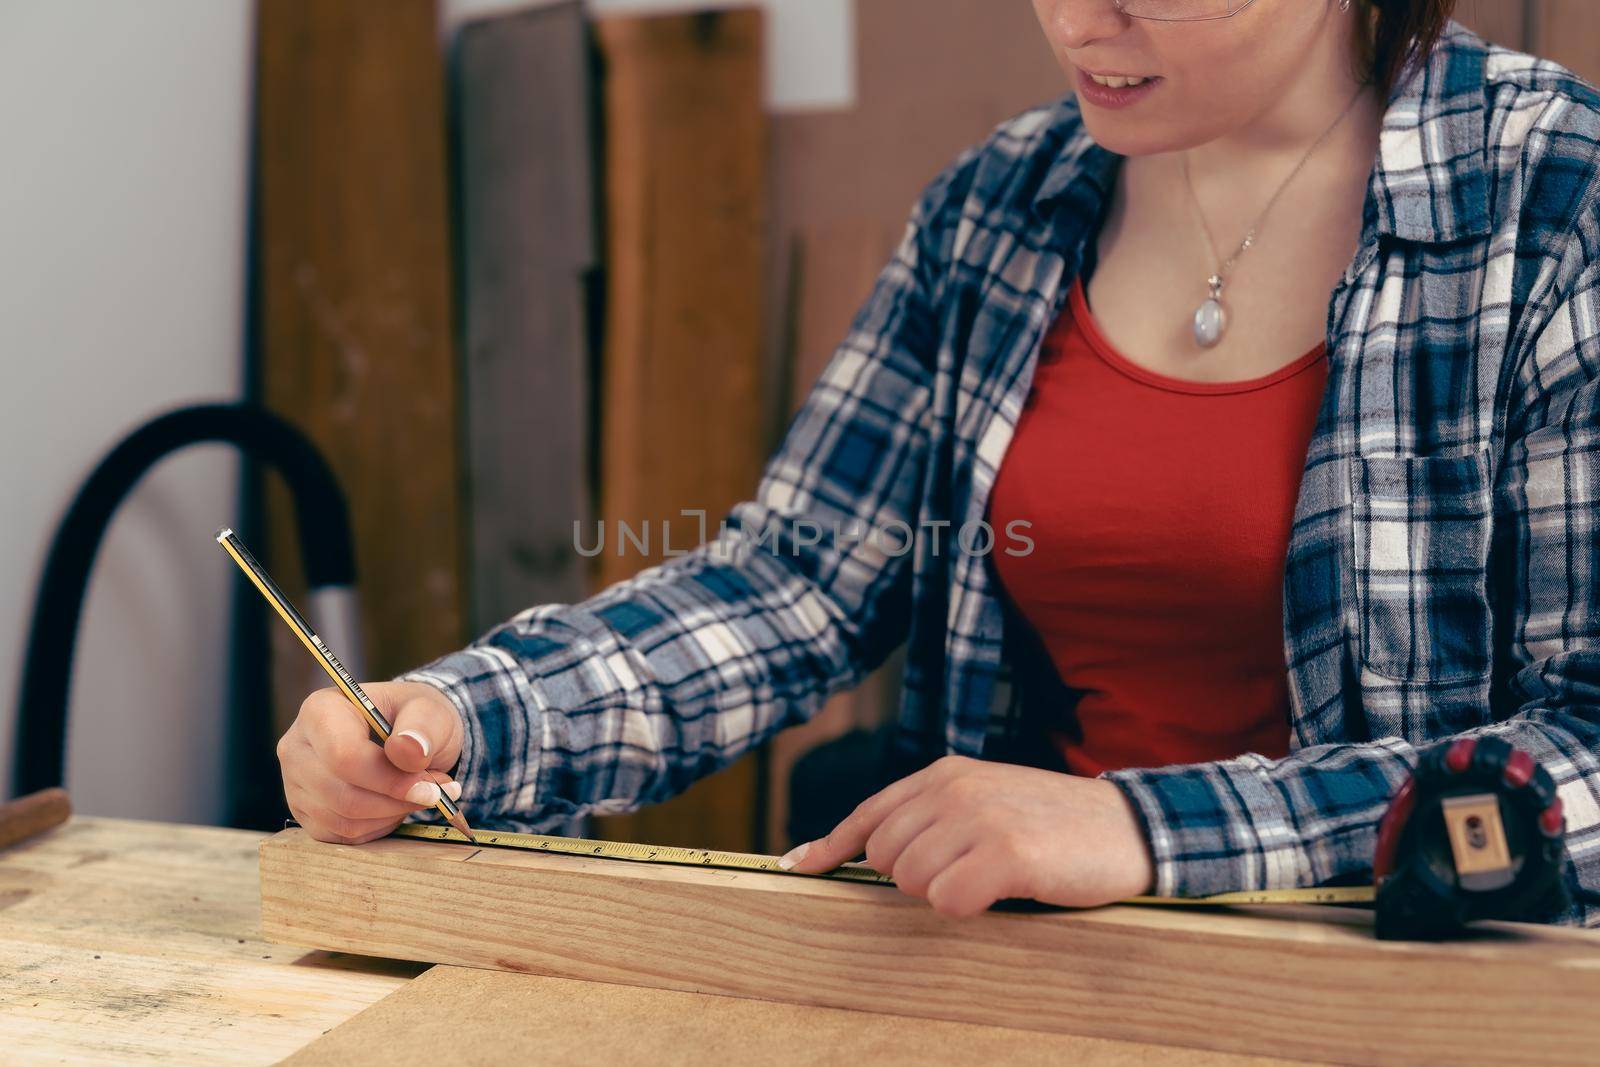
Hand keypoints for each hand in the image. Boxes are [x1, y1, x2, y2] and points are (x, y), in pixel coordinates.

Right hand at [277, 680, 465, 843]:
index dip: (390, 780)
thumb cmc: (415, 719)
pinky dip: (379, 826)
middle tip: (436, 792)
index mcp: (320, 711)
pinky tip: (395, 804)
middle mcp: (297, 748)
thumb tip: (408, 750)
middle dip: (397, 800)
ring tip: (420, 793)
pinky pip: (344, 835)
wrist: (407, 736)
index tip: (431, 787)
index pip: (343, 757)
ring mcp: (296, 784)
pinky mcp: (307, 814)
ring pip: (345, 820)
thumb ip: (423, 727)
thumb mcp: (431, 710)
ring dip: (392, 813)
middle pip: (343, 795)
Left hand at [780, 755, 1154, 915]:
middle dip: (916, 877)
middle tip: (968, 872)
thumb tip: (868, 853)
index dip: (829, 845)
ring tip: (993, 876)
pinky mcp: (1005, 853)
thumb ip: (932, 816)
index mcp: (945, 774)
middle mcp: (954, 789)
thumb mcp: (986, 801)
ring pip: (912, 882)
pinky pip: (947, 901)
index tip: (797, 867)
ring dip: (947, 893)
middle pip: (884, 857)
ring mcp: (978, 818)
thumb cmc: (1053, 823)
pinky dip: (969, 907)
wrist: (1128, 826)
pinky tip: (1003, 891)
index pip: (868, 814)